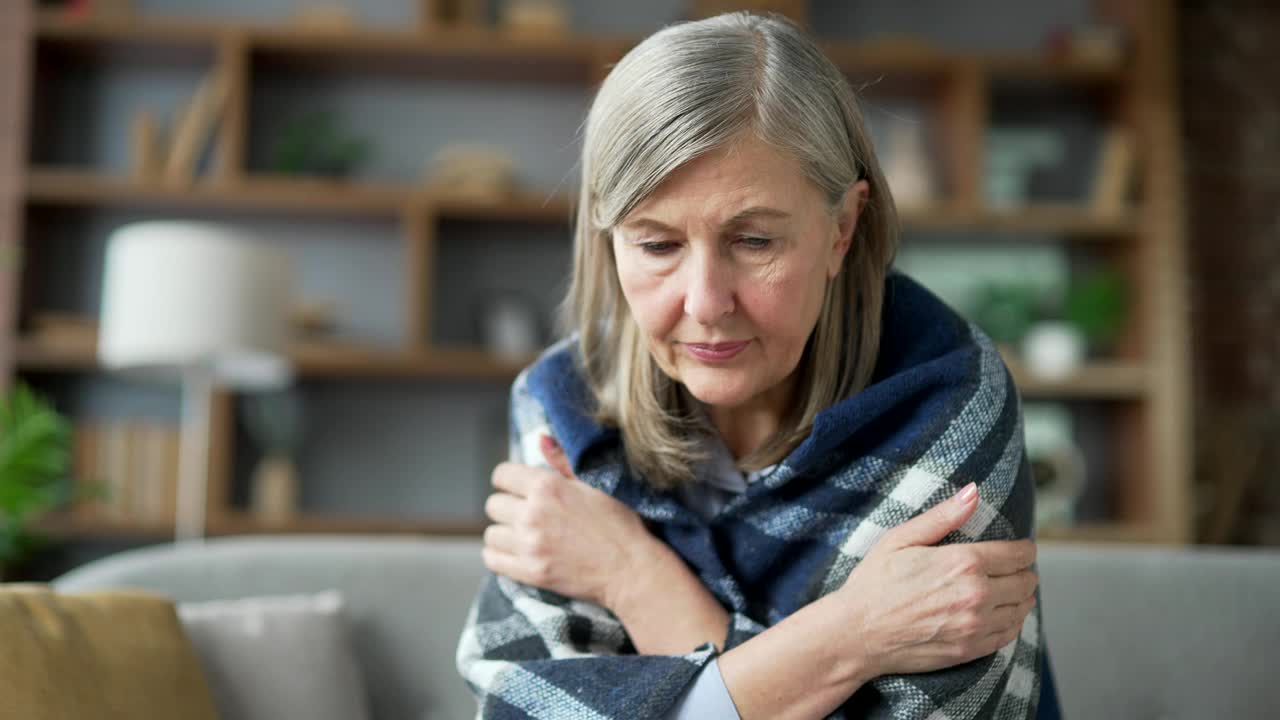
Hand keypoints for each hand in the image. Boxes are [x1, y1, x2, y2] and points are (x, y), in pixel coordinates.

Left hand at [482, 435, 657, 607]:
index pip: (501, 475)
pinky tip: (515, 552)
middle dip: (508, 506)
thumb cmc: (619, 523)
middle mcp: (533, 514)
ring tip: (524, 535)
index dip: (509, 480)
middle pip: (493, 505)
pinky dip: (499, 556)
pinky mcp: (530, 572)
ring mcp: (530, 545)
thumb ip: (563, 461)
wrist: (630, 568)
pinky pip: (492, 559)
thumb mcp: (595, 484)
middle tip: (527, 514)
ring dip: (504, 533)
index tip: (518, 489)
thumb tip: (540, 439)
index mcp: (547, 486)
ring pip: (491, 534)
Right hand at [839, 483, 1038, 675]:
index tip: (1022, 548)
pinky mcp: (970, 650)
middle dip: (1024, 571)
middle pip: (1025, 581)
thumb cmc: (873, 583)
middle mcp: (976, 595)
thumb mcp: (901, 539)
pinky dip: (1013, 621)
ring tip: (1013, 589)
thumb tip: (973, 491)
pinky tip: (1004, 614)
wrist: (856, 634)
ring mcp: (975, 626)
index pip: (1017, 554)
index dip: (1024, 549)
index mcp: (963, 562)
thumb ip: (943, 516)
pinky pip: (1009, 634)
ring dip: (1022, 596)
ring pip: (1021, 608)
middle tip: (1015, 568)